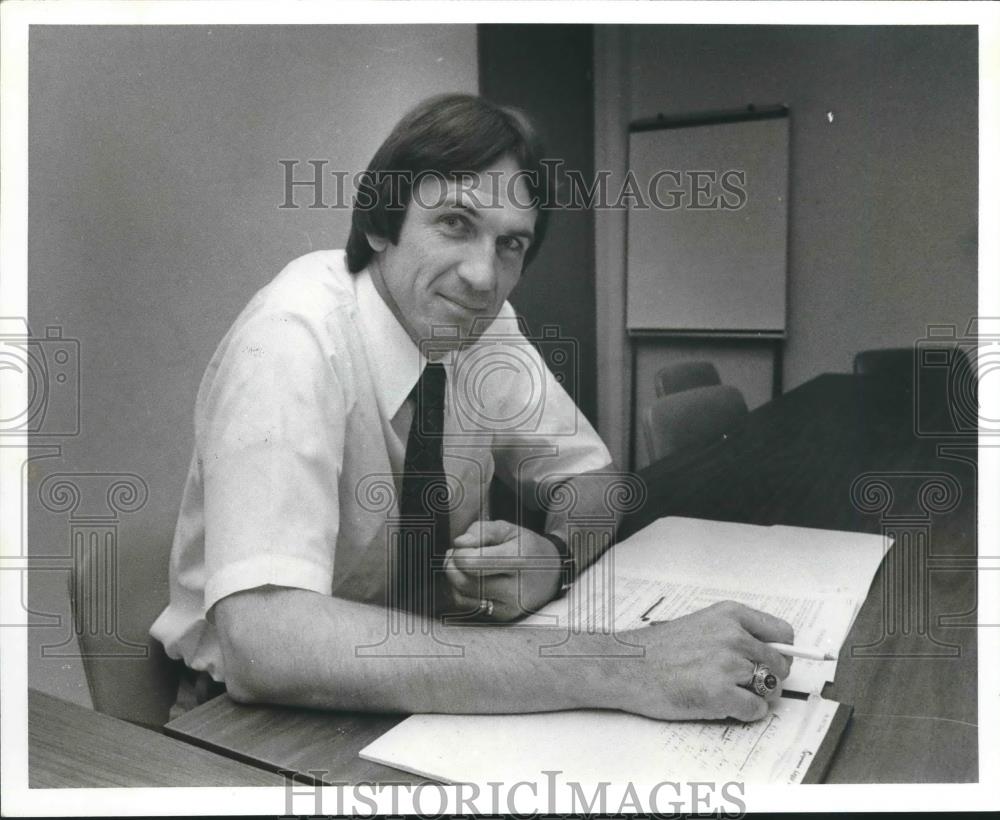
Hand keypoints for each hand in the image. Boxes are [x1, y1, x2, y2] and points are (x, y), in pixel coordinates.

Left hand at [443, 520, 561, 621]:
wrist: (551, 573)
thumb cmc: (526, 547)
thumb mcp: (508, 529)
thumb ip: (481, 530)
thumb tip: (459, 543)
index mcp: (519, 559)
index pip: (472, 563)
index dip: (459, 553)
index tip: (464, 546)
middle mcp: (516, 588)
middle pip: (463, 581)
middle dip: (452, 565)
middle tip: (458, 554)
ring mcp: (510, 606)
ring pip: (461, 596)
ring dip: (453, 579)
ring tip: (463, 566)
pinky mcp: (503, 617)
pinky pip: (467, 607)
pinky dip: (460, 592)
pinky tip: (468, 580)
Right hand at [607, 601, 794, 721]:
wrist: (628, 666)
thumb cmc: (660, 649)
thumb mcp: (702, 624)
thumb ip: (736, 633)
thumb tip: (773, 652)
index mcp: (730, 614)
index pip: (783, 634)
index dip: (780, 652)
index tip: (772, 661)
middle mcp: (733, 635)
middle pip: (781, 664)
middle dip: (768, 677)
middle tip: (745, 683)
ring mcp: (728, 664)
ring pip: (770, 688)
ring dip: (754, 696)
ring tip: (727, 692)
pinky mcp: (720, 693)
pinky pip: (756, 710)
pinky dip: (746, 713)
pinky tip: (724, 706)